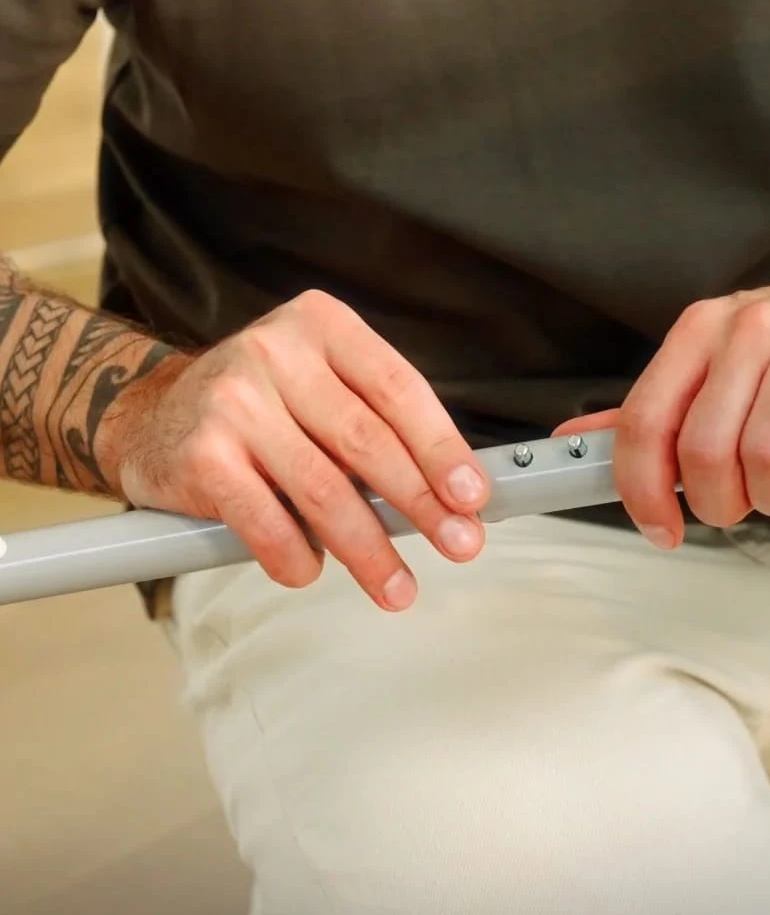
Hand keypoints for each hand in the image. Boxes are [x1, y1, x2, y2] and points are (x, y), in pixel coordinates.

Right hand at [94, 290, 488, 609]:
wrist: (152, 416)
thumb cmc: (264, 408)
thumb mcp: (323, 388)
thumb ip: (381, 427)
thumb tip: (456, 498)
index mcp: (323, 327)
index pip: (400, 390)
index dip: (443, 448)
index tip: (474, 496)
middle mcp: (276, 353)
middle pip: (368, 442)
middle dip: (421, 504)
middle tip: (459, 545)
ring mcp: (233, 402)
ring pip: (323, 489)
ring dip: (369, 550)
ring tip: (399, 588)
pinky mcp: (201, 455)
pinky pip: (266, 521)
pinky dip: (297, 557)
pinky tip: (312, 572)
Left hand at [557, 260, 769, 545]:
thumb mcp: (722, 366)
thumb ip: (656, 411)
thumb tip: (577, 445)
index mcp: (703, 329)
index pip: (645, 422)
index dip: (644, 491)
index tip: (662, 528)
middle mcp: (753, 324)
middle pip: (704, 451)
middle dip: (721, 503)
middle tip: (747, 503)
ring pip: (768, 456)